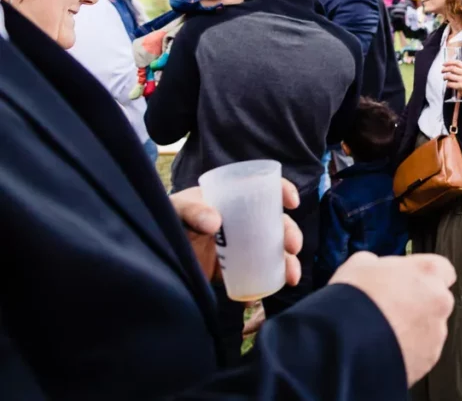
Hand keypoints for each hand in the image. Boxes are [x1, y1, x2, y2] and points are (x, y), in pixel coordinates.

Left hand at [170, 180, 302, 284]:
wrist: (149, 254)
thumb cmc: (165, 221)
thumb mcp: (176, 208)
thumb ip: (192, 210)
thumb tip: (215, 222)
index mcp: (233, 199)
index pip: (264, 189)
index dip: (282, 191)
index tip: (291, 202)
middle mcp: (242, 221)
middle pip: (276, 224)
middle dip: (291, 234)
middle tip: (292, 247)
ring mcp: (239, 247)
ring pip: (272, 252)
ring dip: (287, 262)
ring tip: (290, 276)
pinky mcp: (231, 271)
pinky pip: (255, 276)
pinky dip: (266, 284)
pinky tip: (266, 292)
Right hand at [332, 253, 455, 386]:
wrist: (345, 342)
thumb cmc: (354, 299)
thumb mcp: (360, 264)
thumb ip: (378, 263)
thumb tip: (374, 268)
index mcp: (428, 272)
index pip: (443, 269)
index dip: (423, 275)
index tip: (409, 280)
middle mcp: (440, 301)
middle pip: (436, 300)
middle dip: (418, 303)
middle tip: (390, 307)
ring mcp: (436, 333)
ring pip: (429, 329)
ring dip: (413, 329)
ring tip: (382, 331)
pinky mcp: (428, 360)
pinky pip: (421, 353)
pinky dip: (407, 351)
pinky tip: (383, 348)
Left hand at [442, 60, 461, 103]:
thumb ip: (460, 70)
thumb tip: (449, 67)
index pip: (457, 62)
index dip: (449, 62)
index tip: (444, 64)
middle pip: (452, 68)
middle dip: (445, 69)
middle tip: (442, 71)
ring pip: (449, 76)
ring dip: (445, 77)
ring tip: (444, 79)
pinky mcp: (461, 86)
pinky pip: (450, 84)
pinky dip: (447, 84)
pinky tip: (448, 85)